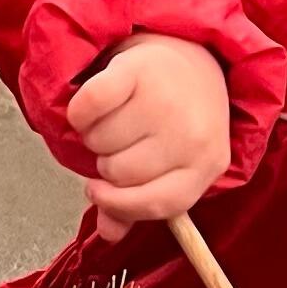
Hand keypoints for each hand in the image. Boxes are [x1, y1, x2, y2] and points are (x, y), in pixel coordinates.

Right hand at [67, 34, 233, 231]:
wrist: (189, 52)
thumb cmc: (178, 116)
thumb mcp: (170, 163)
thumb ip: (138, 202)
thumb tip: (108, 234)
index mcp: (207, 164)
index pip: (158, 203)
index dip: (120, 204)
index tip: (96, 192)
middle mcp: (192, 134)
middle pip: (119, 172)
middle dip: (107, 159)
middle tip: (119, 139)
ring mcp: (165, 101)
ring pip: (100, 141)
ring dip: (93, 133)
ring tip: (113, 117)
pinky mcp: (137, 69)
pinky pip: (88, 106)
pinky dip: (79, 110)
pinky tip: (90, 105)